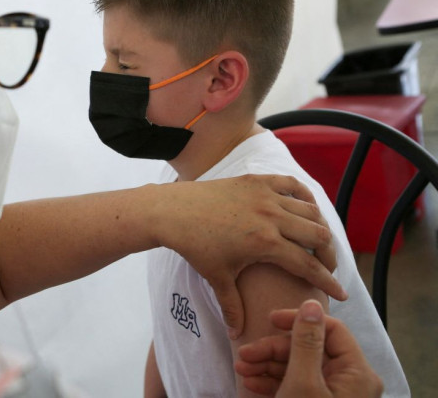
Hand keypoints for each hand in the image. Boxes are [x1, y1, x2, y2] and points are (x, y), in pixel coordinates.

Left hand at [149, 174, 345, 337]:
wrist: (173, 212)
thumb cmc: (195, 246)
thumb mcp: (216, 278)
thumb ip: (232, 307)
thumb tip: (237, 335)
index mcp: (266, 243)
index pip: (308, 266)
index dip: (328, 282)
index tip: (341, 294)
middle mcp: (272, 216)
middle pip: (318, 236)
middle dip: (329, 255)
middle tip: (326, 267)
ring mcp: (265, 195)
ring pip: (309, 210)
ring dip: (318, 226)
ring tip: (317, 242)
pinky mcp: (256, 180)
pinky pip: (292, 185)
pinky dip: (304, 196)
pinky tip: (306, 208)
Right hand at [234, 300, 382, 396]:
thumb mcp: (303, 382)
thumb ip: (306, 342)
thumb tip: (311, 305)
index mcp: (356, 373)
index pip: (330, 330)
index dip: (299, 320)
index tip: (269, 319)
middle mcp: (347, 382)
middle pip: (308, 348)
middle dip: (273, 350)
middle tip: (245, 353)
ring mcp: (330, 395)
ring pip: (297, 367)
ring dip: (266, 365)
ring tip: (241, 367)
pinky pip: (294, 385)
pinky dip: (271, 382)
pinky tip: (250, 383)